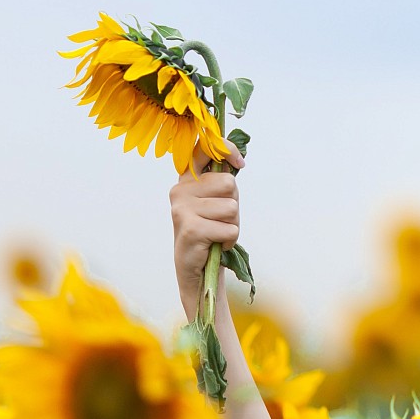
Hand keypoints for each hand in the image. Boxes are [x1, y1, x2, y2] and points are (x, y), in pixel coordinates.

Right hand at [169, 141, 245, 319]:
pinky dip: (230, 239)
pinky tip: (216, 244)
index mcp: (186, 180)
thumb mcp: (217, 201)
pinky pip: (230, 228)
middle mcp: (180, 190)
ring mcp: (182, 209)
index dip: (227, 150)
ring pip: (232, 208)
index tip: (240, 163)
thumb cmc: (211, 230)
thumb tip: (238, 160)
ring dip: (233, 224)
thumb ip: (223, 181)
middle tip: (221, 220)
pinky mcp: (190, 229)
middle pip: (229, 184)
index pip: (205, 149)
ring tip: (217, 232)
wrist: (196, 269)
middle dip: (235, 205)